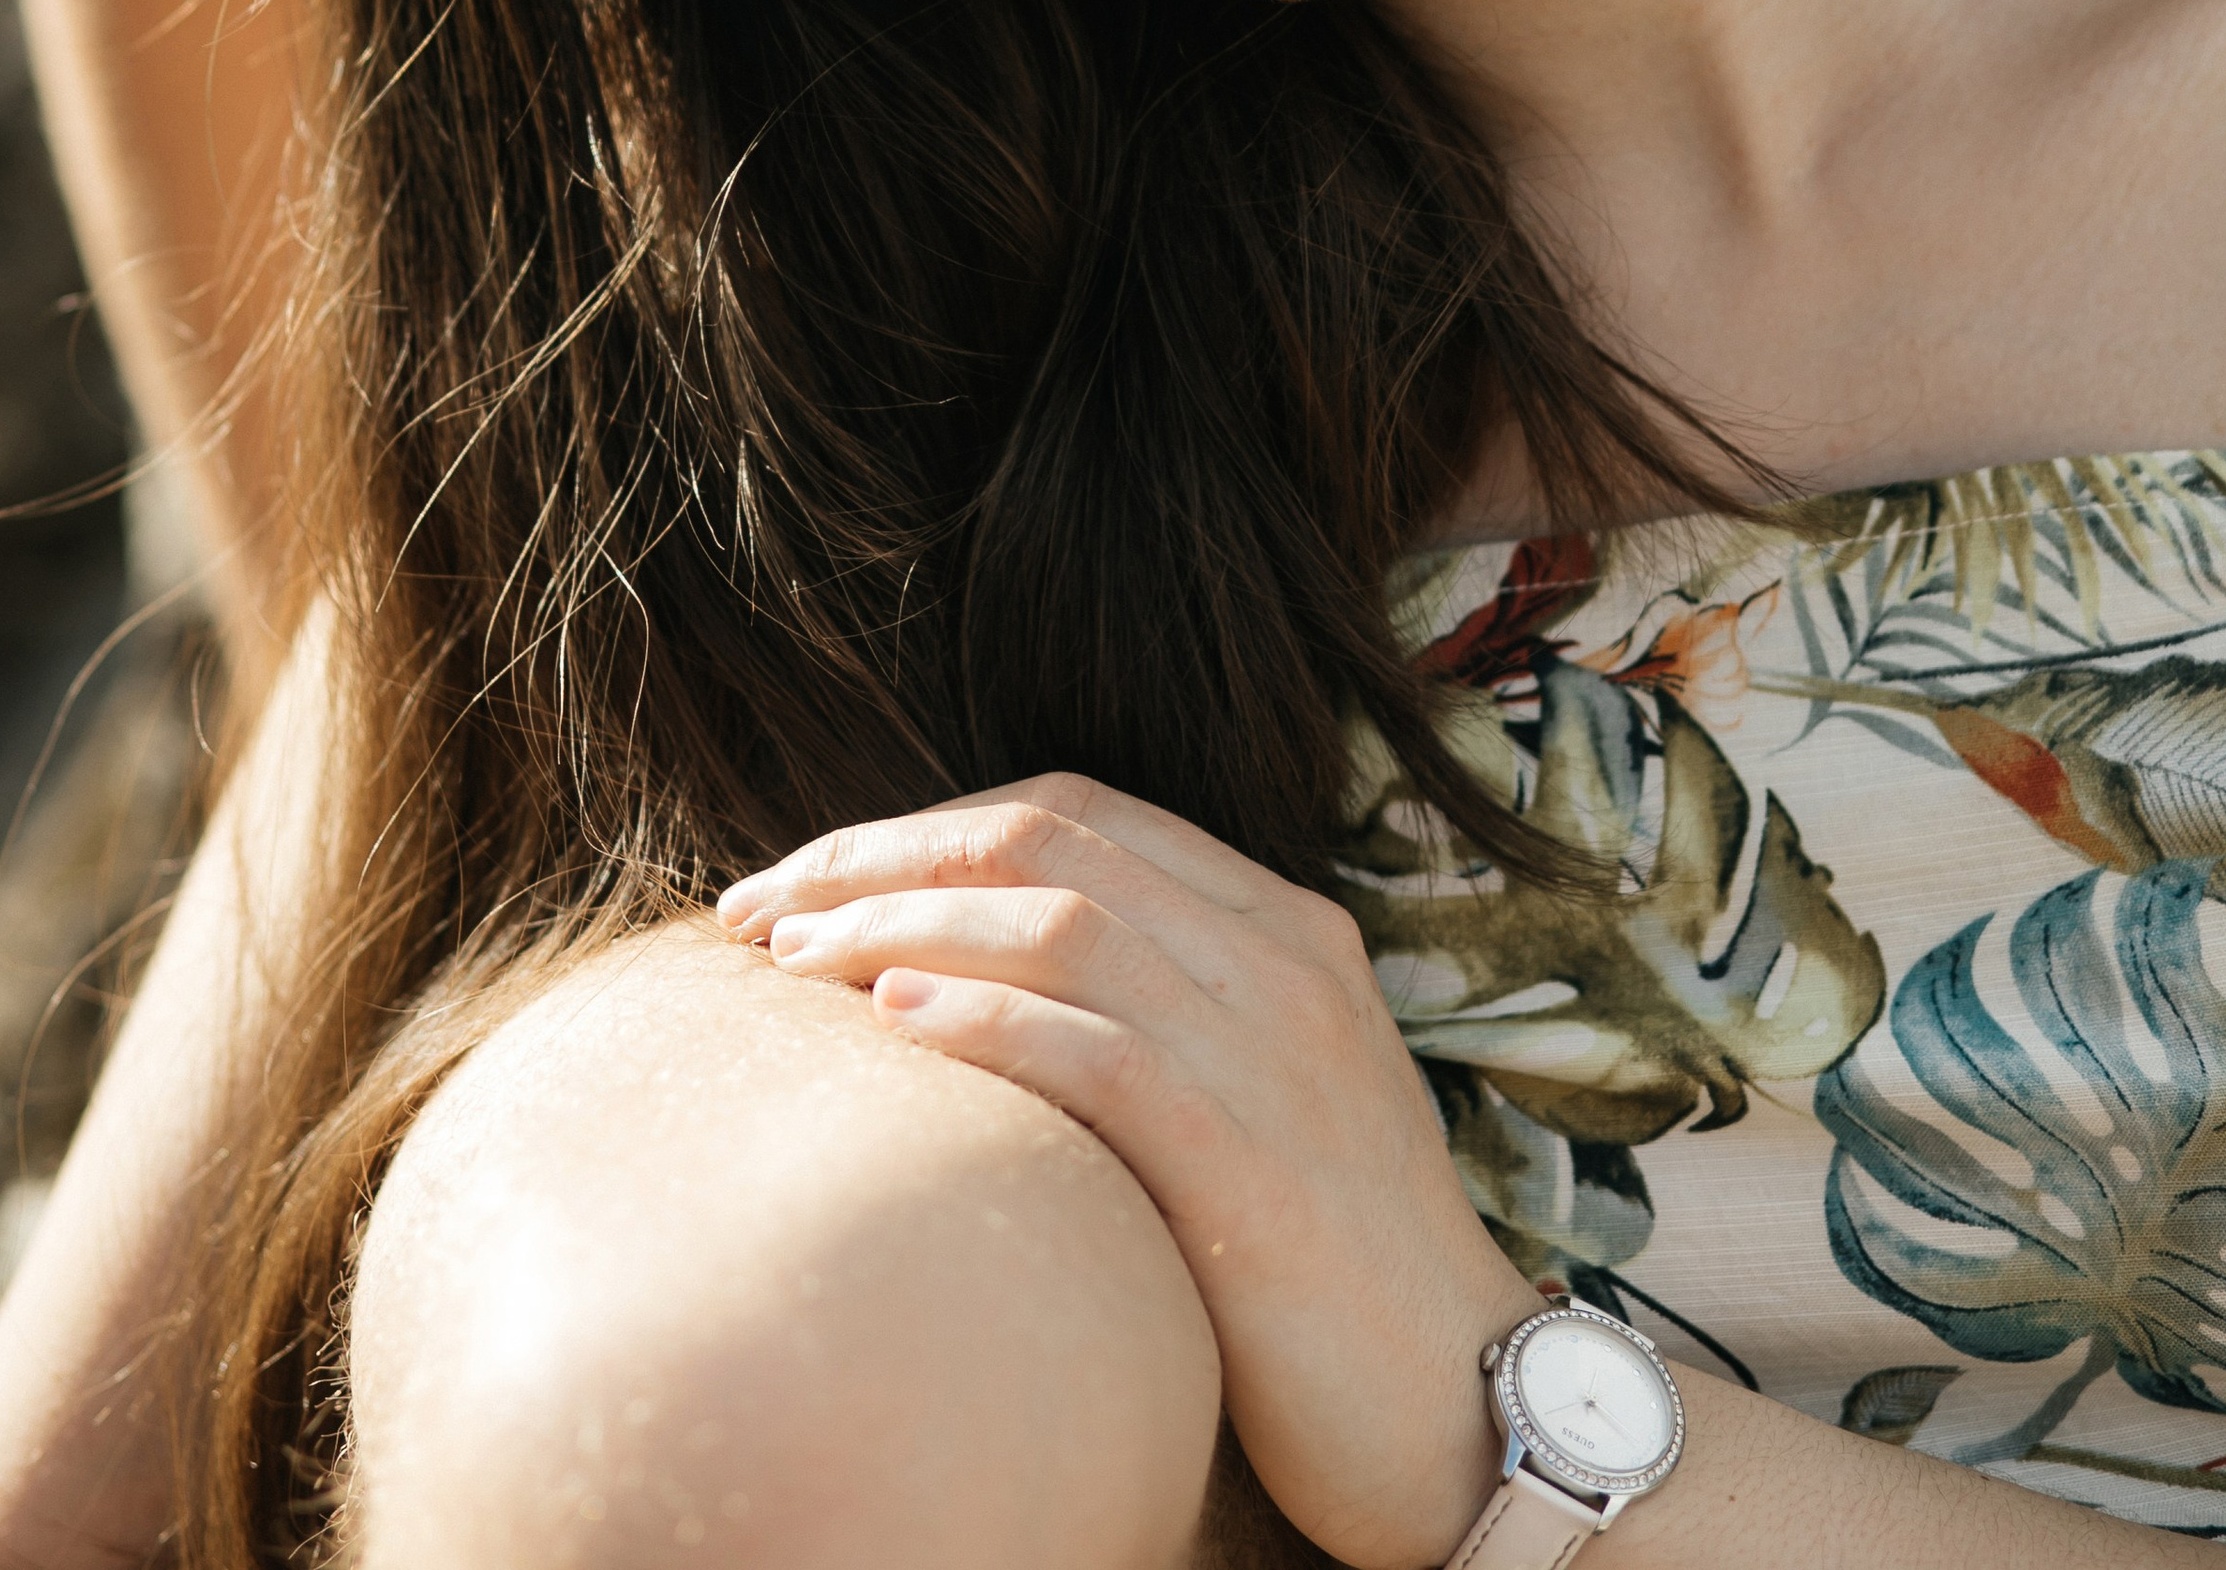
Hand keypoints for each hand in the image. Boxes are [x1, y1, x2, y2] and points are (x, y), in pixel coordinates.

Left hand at [719, 775, 1521, 1569]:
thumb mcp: (1258, 1095)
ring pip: (1060, 925)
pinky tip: (892, 1018)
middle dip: (882, 855)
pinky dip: (985, 1018)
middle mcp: (1283, 961)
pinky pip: (1097, 1053)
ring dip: (900, 923)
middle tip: (759, 906)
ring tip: (790, 957)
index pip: (1076, 812)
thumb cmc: (1330, 1269)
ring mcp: (1274, 1054)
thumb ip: (1153, 1011)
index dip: (926, 826)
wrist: (1466, 1413)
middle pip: (1047, 843)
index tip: (809, 876)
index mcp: (1286, 926)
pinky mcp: (1250, 1166)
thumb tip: (962, 971)